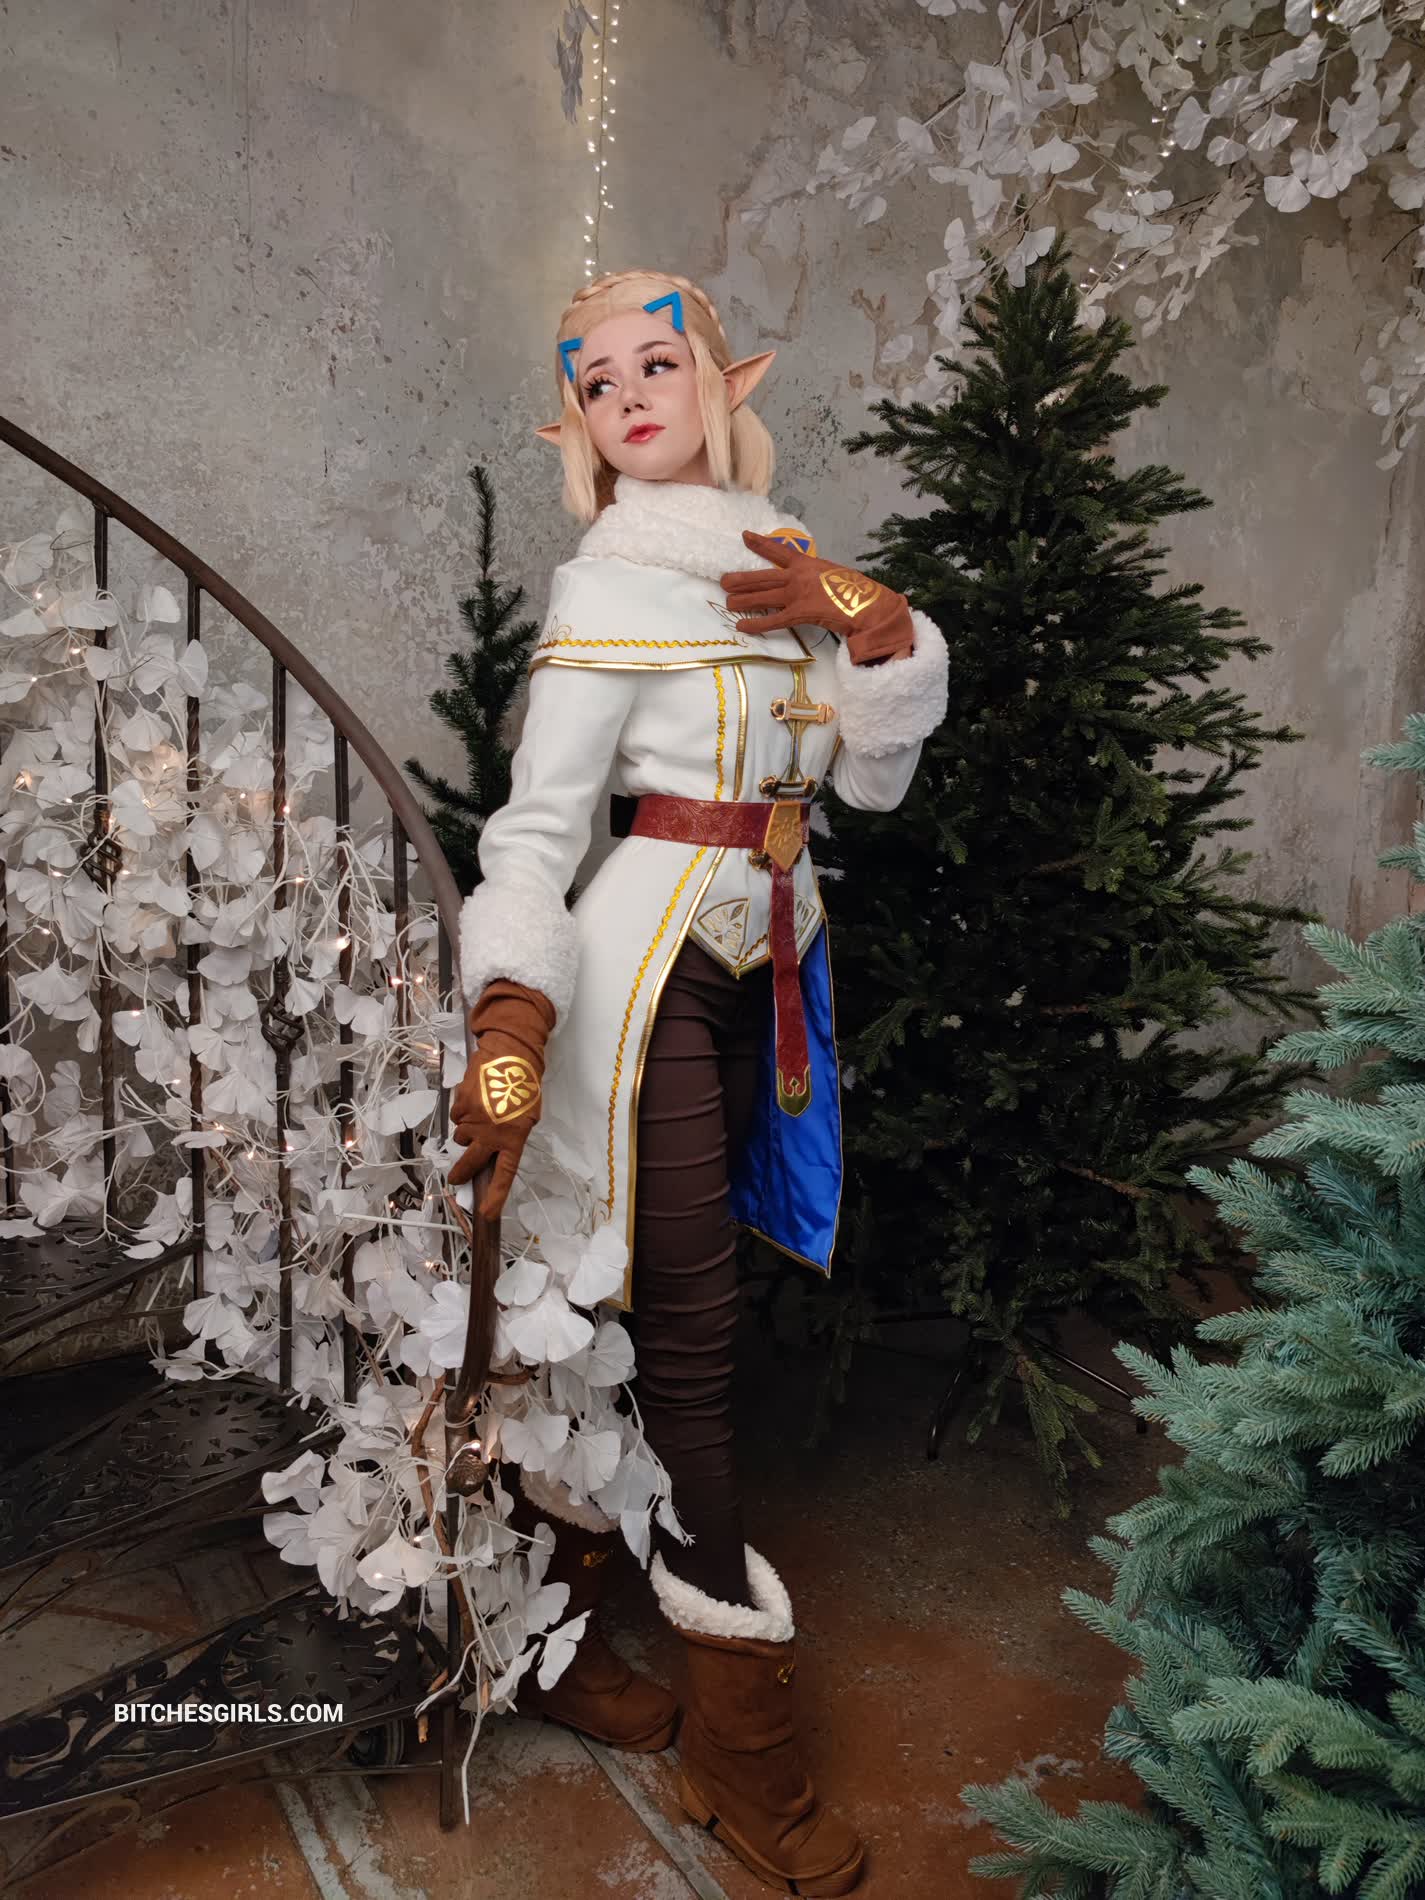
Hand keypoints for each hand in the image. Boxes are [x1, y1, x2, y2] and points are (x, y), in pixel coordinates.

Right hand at [448, 979, 556, 1220]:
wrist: (510, 1053)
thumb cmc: (524, 1085)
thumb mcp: (527, 1116)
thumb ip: (511, 1137)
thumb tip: (493, 1152)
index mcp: (513, 1138)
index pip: (505, 1174)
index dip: (496, 1196)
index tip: (487, 1213)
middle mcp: (492, 1133)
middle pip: (471, 1162)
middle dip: (461, 1172)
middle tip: (456, 1178)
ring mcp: (474, 1119)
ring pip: (461, 1136)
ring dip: (466, 1131)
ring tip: (481, 1113)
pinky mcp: (461, 1104)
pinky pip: (456, 1117)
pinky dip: (462, 1112)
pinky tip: (474, 1099)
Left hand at [719, 528, 916, 665]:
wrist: (865, 603)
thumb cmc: (854, 590)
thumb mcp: (832, 573)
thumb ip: (814, 576)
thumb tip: (807, 582)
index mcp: (806, 563)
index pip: (778, 550)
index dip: (759, 543)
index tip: (744, 536)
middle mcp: (797, 576)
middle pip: (762, 577)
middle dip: (741, 579)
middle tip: (723, 580)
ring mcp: (796, 594)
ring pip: (762, 597)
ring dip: (742, 600)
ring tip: (727, 602)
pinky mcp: (799, 613)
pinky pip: (772, 620)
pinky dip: (756, 624)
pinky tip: (742, 625)